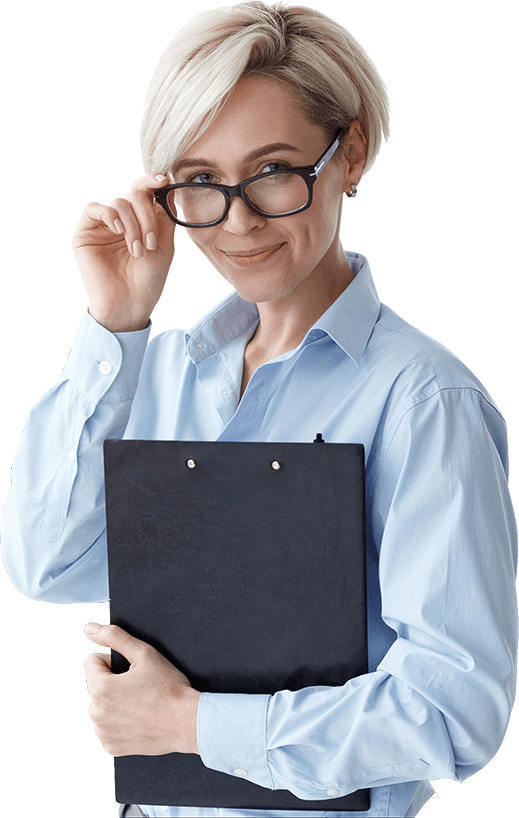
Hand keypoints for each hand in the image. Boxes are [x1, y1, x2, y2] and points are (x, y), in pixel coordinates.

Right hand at [72, 173, 175, 331]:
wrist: (130, 303)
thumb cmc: (148, 280)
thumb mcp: (165, 244)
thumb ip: (165, 215)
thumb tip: (167, 186)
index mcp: (141, 221)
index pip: (144, 192)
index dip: (152, 181)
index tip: (164, 180)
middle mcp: (122, 220)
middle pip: (134, 195)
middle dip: (146, 216)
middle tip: (151, 243)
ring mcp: (104, 226)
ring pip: (118, 203)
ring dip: (133, 225)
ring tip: (138, 250)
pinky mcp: (86, 233)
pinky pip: (94, 209)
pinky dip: (110, 215)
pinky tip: (119, 231)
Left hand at [84, 623, 200, 756]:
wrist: (187, 723)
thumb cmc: (168, 687)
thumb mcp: (144, 653)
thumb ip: (114, 636)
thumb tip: (89, 628)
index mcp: (100, 688)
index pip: (92, 662)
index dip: (113, 661)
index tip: (133, 670)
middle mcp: (95, 713)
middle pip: (96, 685)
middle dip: (113, 682)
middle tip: (140, 687)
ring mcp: (103, 732)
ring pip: (101, 706)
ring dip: (114, 702)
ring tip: (140, 703)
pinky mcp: (111, 747)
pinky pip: (107, 726)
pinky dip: (119, 722)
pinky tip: (138, 720)